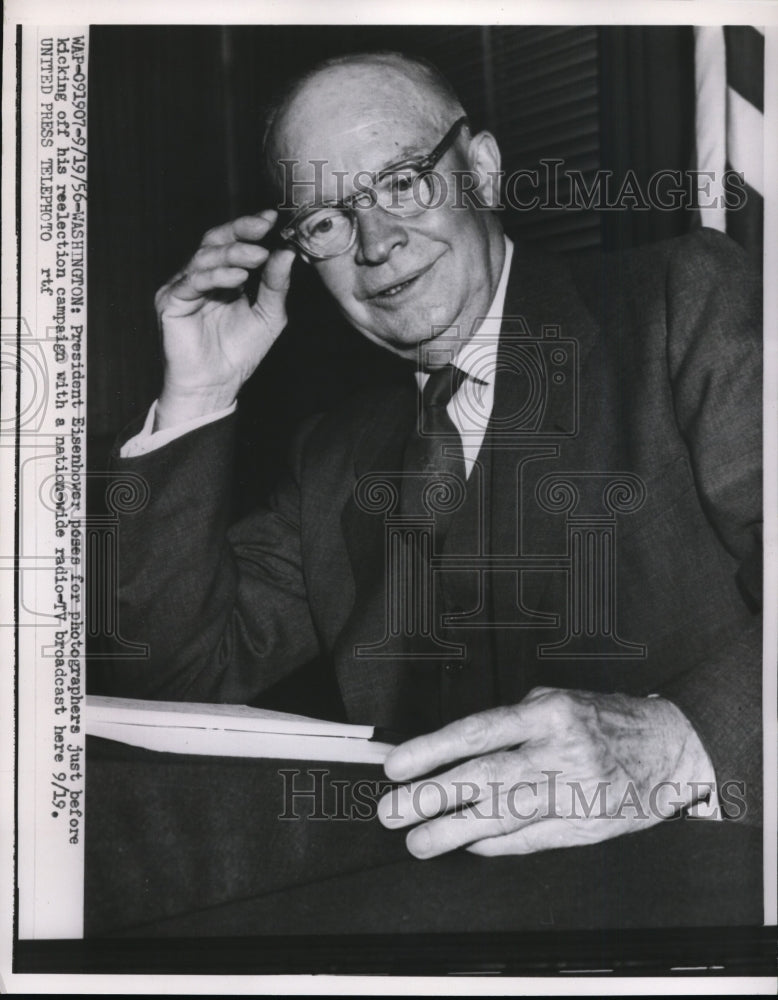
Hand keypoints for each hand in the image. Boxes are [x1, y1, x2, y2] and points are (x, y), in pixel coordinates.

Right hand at [154, 210, 296, 427]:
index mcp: (222, 276)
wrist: (216, 386)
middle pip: (215, 241)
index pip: (233, 241)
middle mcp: (200, 276)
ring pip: (205, 258)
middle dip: (240, 231)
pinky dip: (216, 277)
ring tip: (257, 256)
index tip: (272, 219)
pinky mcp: (170, 302)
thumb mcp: (268, 315)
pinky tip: (238, 278)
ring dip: (233, 253)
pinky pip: (193, 282)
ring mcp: (183, 287)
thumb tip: (287, 251)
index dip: (250, 227)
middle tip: (264, 227)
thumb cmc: (239, 354)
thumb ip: (275, 285)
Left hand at [377, 687, 714, 856]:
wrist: (672, 751)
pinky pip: (529, 839)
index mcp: (549, 714)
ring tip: (417, 840)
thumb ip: (514, 724)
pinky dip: (494, 844)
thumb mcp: (560, 702)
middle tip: (392, 811)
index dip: (432, 750)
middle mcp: (559, 754)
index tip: (397, 765)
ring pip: (502, 816)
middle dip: (431, 797)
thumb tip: (456, 750)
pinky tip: (466, 845)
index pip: (478, 733)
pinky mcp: (583, 827)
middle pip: (484, 779)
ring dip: (453, 831)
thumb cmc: (607, 720)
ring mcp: (572, 794)